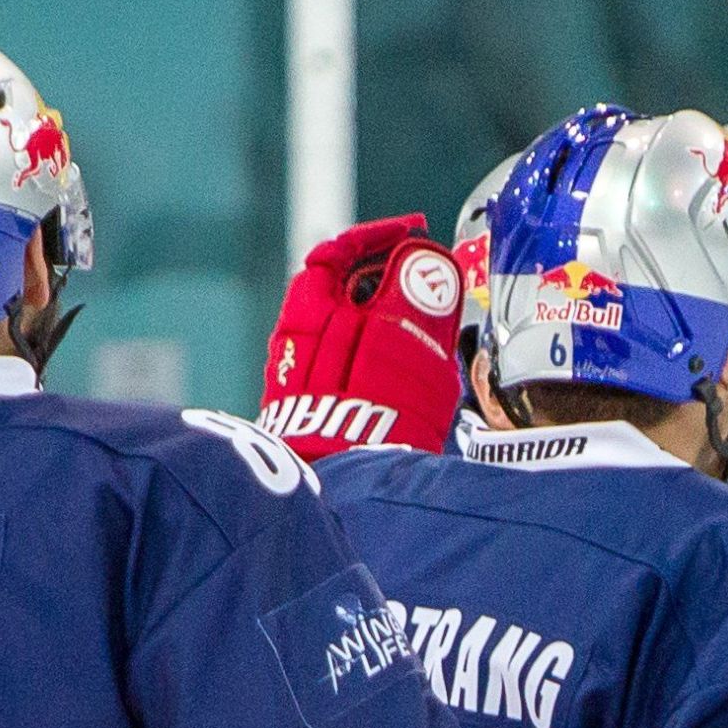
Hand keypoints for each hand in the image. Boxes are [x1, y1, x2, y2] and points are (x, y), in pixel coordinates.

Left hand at [257, 213, 465, 461]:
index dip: (379, 237)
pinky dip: (379, 364)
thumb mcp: (404, 332)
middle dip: (390, 283)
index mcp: (308, 308)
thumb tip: (422, 257)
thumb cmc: (372, 409)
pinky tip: (408, 382)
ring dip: (389, 326)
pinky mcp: (315, 418)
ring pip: (349, 337)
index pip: (338, 252)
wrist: (345, 493)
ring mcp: (301, 383)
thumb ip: (414, 285)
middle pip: (343, 294)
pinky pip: (350, 374)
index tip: (415, 235)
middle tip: (432, 285)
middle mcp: (296, 343)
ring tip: (429, 336)